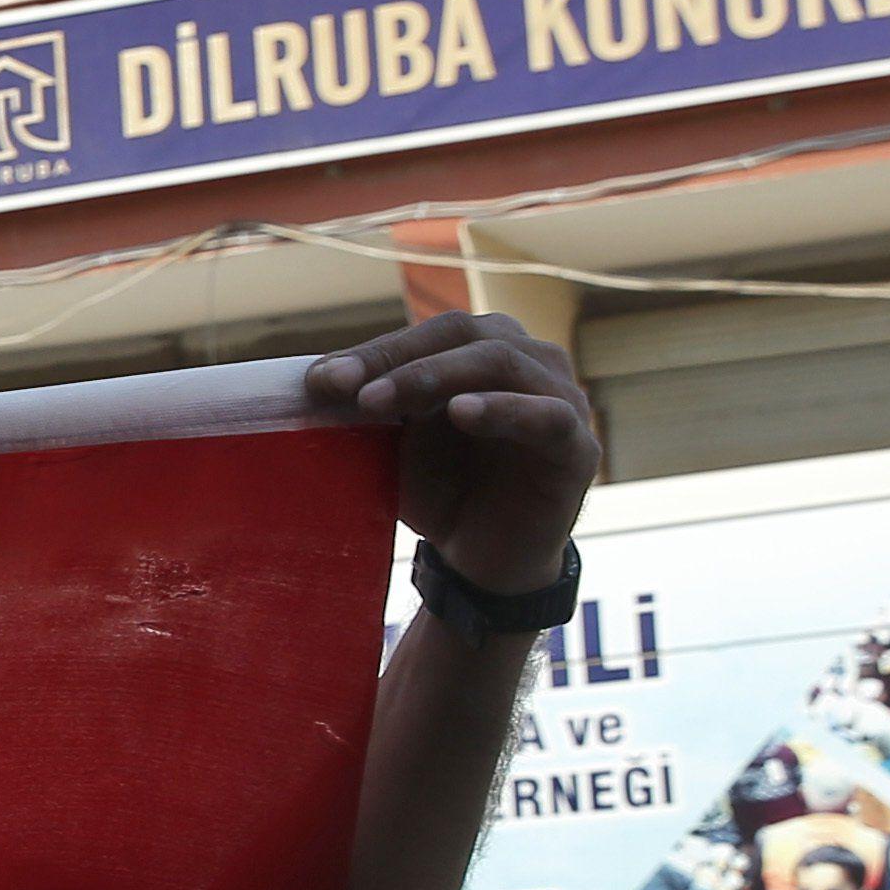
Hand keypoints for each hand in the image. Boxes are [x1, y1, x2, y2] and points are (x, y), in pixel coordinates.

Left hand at [305, 312, 596, 595]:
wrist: (482, 557)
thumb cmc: (442, 487)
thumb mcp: (397, 440)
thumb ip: (371, 403)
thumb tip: (312, 377)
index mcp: (486, 350)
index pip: (432, 332)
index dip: (376, 350)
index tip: (318, 380)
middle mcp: (531, 363)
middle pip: (466, 335)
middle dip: (397, 360)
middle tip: (344, 390)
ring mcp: (562, 400)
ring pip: (503, 362)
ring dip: (435, 376)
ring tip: (381, 401)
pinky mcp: (578, 447)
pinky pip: (547, 416)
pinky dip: (504, 409)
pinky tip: (462, 412)